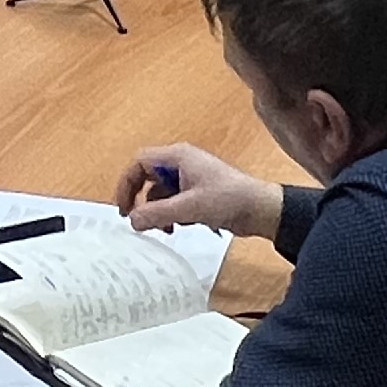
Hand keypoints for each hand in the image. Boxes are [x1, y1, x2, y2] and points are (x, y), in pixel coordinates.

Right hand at [118, 143, 280, 246]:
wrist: (262, 210)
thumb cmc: (229, 199)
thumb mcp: (189, 208)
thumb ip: (158, 214)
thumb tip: (132, 221)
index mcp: (178, 157)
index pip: (140, 163)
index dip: (127, 183)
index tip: (124, 207)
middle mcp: (181, 164)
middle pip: (148, 178)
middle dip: (141, 201)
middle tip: (136, 221)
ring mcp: (190, 179)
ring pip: (160, 193)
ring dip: (157, 212)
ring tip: (164, 229)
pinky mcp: (198, 194)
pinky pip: (173, 202)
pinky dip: (170, 215)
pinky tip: (178, 228)